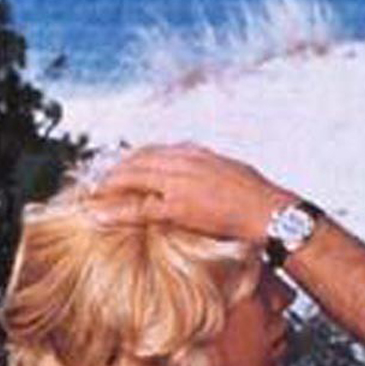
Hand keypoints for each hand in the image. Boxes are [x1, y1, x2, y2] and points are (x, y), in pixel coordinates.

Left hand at [91, 143, 294, 241]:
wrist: (271, 212)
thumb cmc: (260, 199)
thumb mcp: (233, 172)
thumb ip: (212, 169)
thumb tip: (206, 175)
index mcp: (198, 153)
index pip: (156, 151)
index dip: (134, 160)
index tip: (122, 167)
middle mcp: (185, 161)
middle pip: (138, 160)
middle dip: (116, 170)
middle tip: (99, 181)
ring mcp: (180, 183)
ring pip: (133, 178)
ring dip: (110, 186)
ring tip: (93, 194)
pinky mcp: (178, 206)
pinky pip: (139, 207)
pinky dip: (116, 211)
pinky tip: (98, 214)